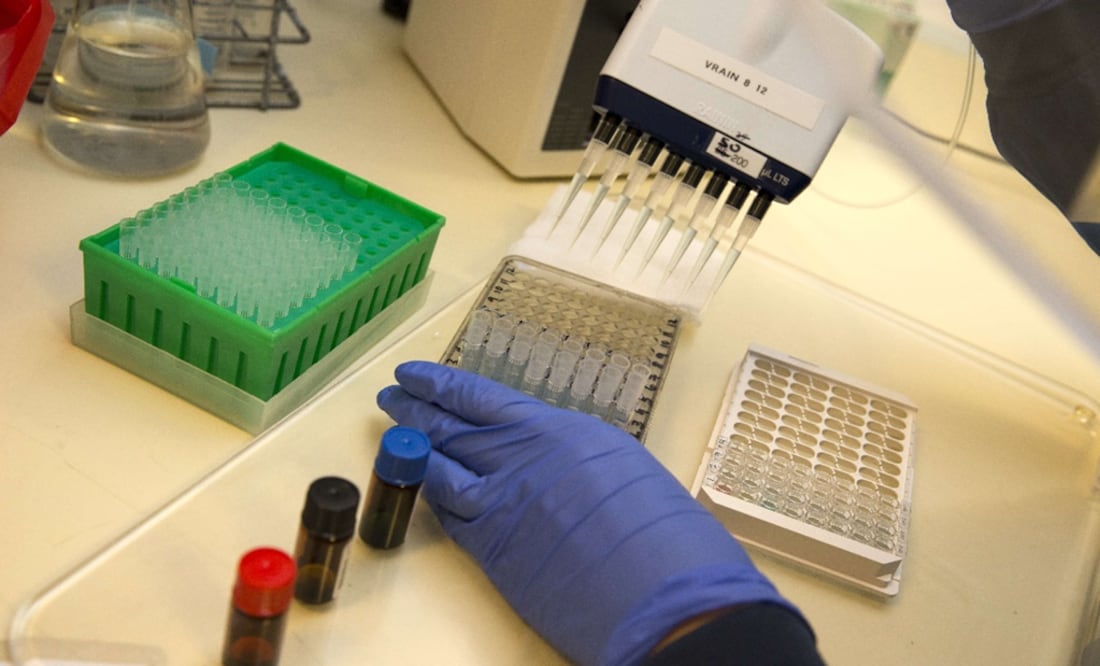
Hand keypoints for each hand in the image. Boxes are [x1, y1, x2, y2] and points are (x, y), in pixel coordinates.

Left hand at [377, 361, 802, 665]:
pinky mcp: (491, 552)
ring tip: (392, 435)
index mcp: (554, 430)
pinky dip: (432, 498)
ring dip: (410, 450)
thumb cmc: (661, 527)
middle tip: (390, 397)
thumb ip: (570, 451)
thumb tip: (545, 454)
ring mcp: (499, 506)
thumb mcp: (618, 461)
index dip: (440, 383)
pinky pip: (449, 517)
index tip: (413, 373)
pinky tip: (423, 488)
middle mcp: (518, 460)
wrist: (660, 591)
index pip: (480, 398)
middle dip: (415, 409)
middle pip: (450, 428)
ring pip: (438, 469)